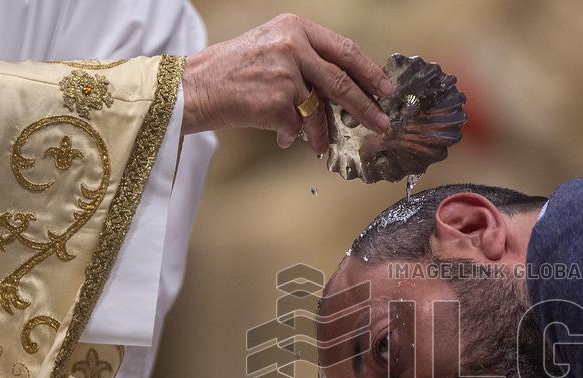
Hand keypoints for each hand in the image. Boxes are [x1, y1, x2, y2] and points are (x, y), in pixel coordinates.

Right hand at [182, 13, 392, 153]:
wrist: (196, 86)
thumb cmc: (235, 71)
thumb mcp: (273, 48)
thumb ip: (308, 61)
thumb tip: (346, 88)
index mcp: (295, 28)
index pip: (345, 50)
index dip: (370, 72)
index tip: (386, 89)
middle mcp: (292, 46)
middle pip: (341, 81)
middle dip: (365, 107)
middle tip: (381, 123)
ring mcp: (285, 74)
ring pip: (319, 111)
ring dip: (322, 133)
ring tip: (322, 145)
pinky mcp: (276, 102)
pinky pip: (297, 127)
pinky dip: (292, 136)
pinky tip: (281, 136)